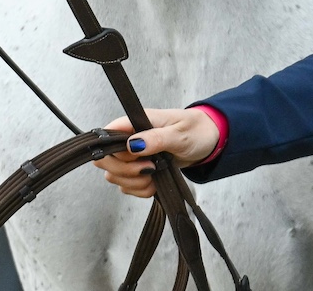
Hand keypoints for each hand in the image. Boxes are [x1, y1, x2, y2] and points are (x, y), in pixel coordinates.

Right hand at [92, 108, 220, 198]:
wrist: (208, 141)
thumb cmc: (195, 130)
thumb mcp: (180, 133)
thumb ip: (157, 138)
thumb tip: (133, 144)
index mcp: (135, 122)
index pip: (106, 137)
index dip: (115, 152)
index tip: (137, 157)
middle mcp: (129, 139)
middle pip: (105, 161)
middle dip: (125, 172)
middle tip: (149, 169)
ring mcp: (132, 156)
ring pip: (114, 176)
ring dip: (133, 183)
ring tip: (154, 176)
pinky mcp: (138, 171)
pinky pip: (126, 186)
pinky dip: (139, 190)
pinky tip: (154, 184)